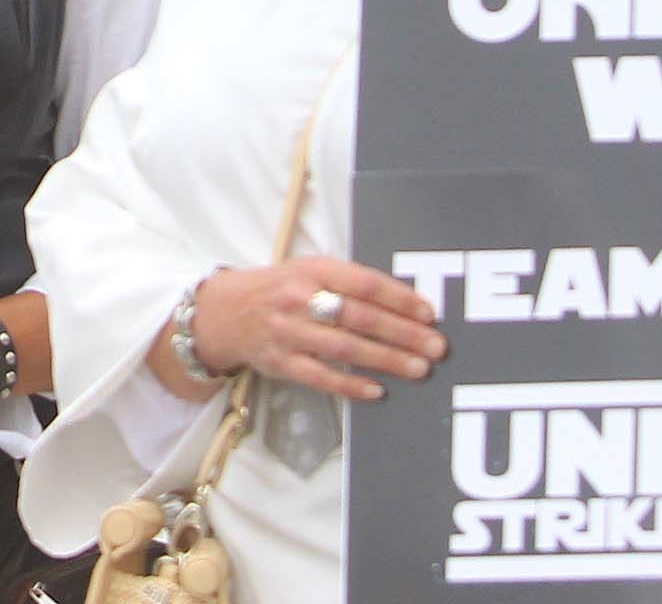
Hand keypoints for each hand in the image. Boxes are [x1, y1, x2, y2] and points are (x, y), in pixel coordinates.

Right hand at [180, 255, 443, 403]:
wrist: (226, 311)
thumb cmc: (282, 289)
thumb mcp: (310, 271)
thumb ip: (349, 283)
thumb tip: (406, 304)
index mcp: (312, 269)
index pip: (363, 282)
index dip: (399, 298)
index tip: (429, 313)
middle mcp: (299, 298)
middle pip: (359, 317)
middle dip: (403, 333)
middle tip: (436, 347)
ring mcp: (288, 332)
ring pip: (344, 347)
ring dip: (386, 360)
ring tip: (419, 369)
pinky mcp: (281, 362)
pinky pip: (321, 377)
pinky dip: (351, 384)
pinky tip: (378, 390)